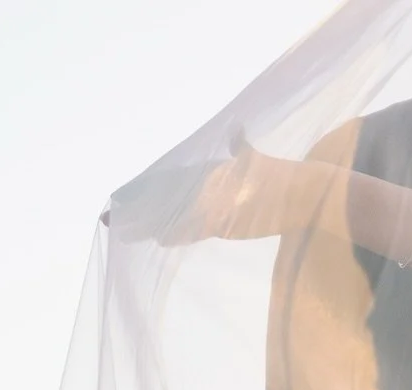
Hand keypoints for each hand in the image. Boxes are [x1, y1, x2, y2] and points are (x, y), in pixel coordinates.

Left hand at [105, 146, 330, 246]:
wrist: (300, 193)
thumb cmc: (280, 177)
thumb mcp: (255, 157)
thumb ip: (240, 144)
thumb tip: (235, 127)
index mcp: (212, 170)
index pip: (173, 178)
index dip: (149, 188)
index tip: (130, 195)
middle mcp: (208, 185)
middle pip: (165, 196)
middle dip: (139, 205)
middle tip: (112, 214)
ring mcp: (214, 203)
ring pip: (173, 214)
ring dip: (148, 223)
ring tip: (124, 229)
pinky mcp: (224, 222)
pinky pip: (193, 230)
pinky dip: (175, 234)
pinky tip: (159, 239)